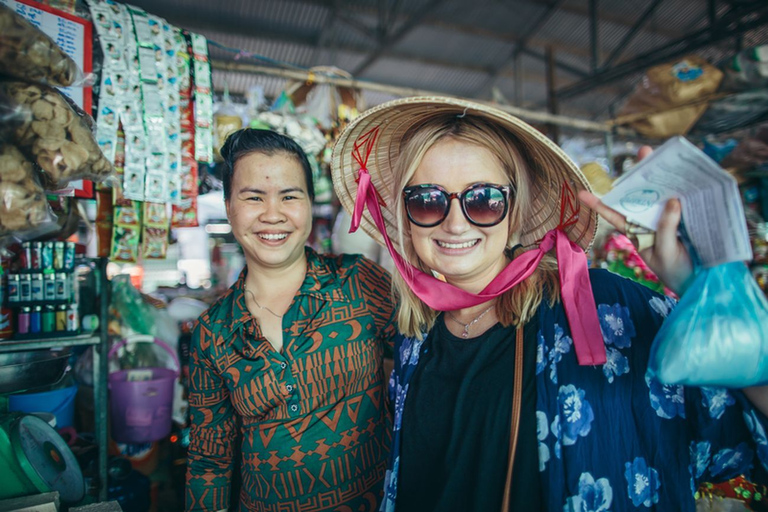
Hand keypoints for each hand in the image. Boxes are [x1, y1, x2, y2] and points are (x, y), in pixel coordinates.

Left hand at [577, 146, 693, 294]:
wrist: (701, 282)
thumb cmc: (676, 271)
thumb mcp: (665, 252)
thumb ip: (665, 228)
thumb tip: (672, 200)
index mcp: (637, 233)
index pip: (615, 215)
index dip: (599, 204)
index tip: (581, 192)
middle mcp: (649, 223)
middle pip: (640, 197)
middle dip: (640, 175)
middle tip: (644, 151)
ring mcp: (667, 219)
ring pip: (660, 195)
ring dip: (661, 177)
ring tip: (662, 156)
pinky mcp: (686, 219)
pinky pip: (681, 201)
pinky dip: (682, 188)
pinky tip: (684, 175)